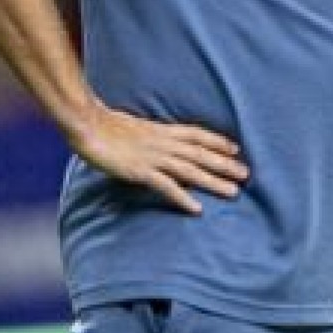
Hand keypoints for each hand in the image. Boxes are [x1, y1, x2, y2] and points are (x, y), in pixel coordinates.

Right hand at [70, 105, 249, 214]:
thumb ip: (149, 135)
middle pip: (201, 153)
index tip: (236, 148)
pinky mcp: (140, 171)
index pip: (197, 134)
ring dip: (213, 181)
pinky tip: (197, 209)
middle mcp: (163, 142)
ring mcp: (153, 157)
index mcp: (161, 129)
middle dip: (224, 164)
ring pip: (191, 170)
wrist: (86, 124)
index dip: (217, 140)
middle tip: (246, 174)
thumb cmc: (104, 125)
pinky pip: (166, 186)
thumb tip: (159, 142)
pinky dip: (183, 197)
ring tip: (233, 192)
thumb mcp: (134, 126)